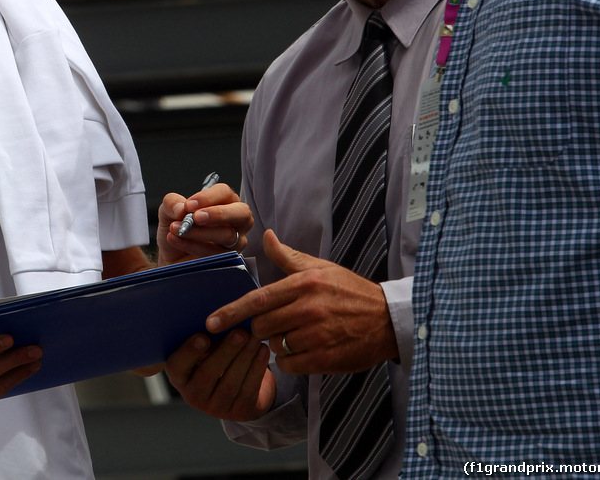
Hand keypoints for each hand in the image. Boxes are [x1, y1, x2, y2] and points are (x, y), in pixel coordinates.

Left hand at [156, 180, 252, 264]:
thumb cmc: (176, 228)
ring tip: (176, 229)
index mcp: (224, 202)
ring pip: (227, 235)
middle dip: (219, 214)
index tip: (189, 204)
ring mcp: (235, 241)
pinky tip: (176, 240)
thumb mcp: (168, 210)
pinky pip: (215, 253)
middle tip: (196, 217)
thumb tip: (182, 208)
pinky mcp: (228, 259)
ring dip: (200, 232)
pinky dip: (193, 246)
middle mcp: (236, 220)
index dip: (209, 197)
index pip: (225, 193)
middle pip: (242, 213)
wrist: (170, 256)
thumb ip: (172, 203)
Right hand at [164, 330, 275, 421]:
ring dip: (244, 358)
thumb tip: (217, 315)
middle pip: (207, 375)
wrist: (238, 388)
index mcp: (179, 377)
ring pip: (230, 383)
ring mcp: (216, 407)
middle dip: (225, 352)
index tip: (203, 337)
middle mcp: (193, 395)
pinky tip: (263, 350)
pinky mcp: (239, 412)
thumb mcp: (205, 350)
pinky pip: (248, 390)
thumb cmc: (217, 358)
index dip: (189, 353)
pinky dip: (257, 368)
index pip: (177, 366)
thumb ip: (205, 337)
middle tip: (239, 332)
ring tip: (254, 338)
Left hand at [205, 230, 397, 375]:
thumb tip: (267, 235)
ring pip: (275, 345)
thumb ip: (288, 256)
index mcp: (304, 284)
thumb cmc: (349, 291)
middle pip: (262, 326)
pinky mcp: (326, 358)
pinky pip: (290, 364)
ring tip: (296, 335)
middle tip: (273, 324)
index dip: (232, 312)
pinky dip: (291, 360)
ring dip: (278, 344)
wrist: (388, 319)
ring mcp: (317, 335)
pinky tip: (303, 351)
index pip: (258, 299)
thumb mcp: (320, 268)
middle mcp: (308, 308)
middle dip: (260, 328)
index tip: (211, 321)